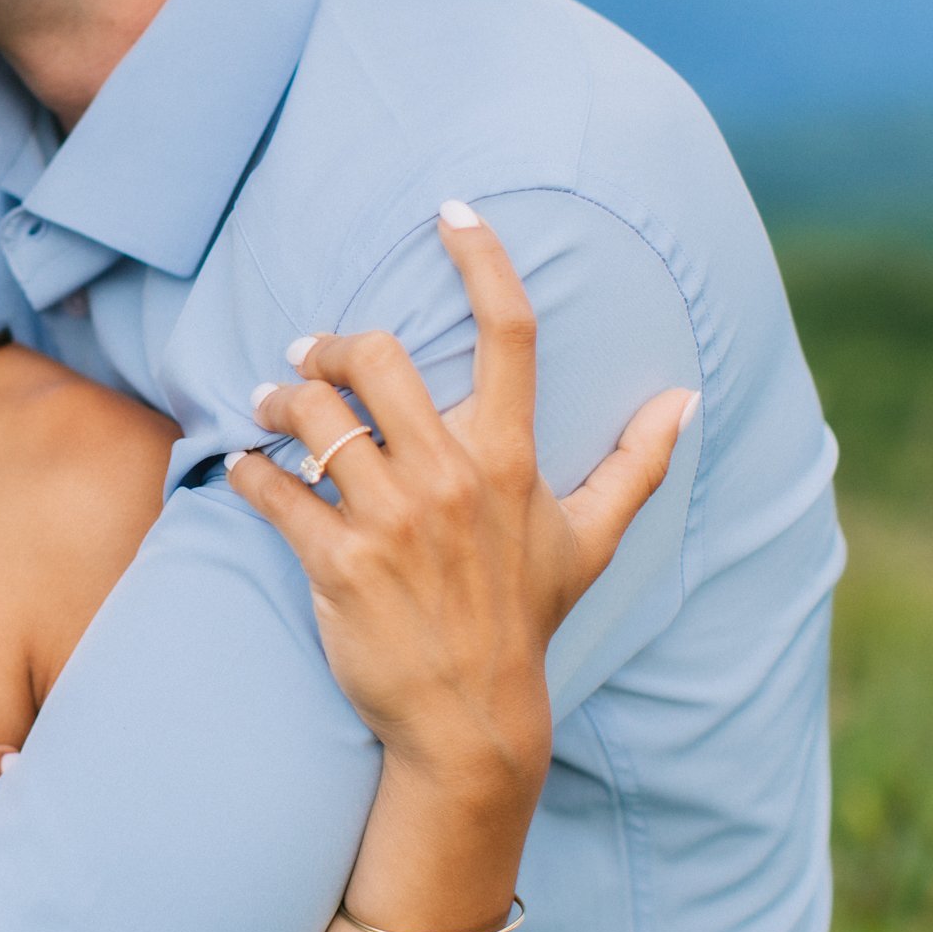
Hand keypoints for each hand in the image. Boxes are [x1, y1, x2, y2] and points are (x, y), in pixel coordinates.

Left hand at [230, 201, 694, 802]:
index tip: (451, 211)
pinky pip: (272, 490)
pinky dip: (249, 470)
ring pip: (315, 415)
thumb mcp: (589, 541)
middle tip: (310, 354)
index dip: (482, 258)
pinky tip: (245, 469)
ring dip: (279, 399)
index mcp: (512, 459)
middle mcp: (452, 478)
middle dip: (332, 343)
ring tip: (269, 405)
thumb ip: (635, 464)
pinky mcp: (336, 563)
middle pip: (379, 356)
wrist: (471, 720)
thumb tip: (687, 398)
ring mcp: (392, 521)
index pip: (510, 332)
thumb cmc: (523, 620)